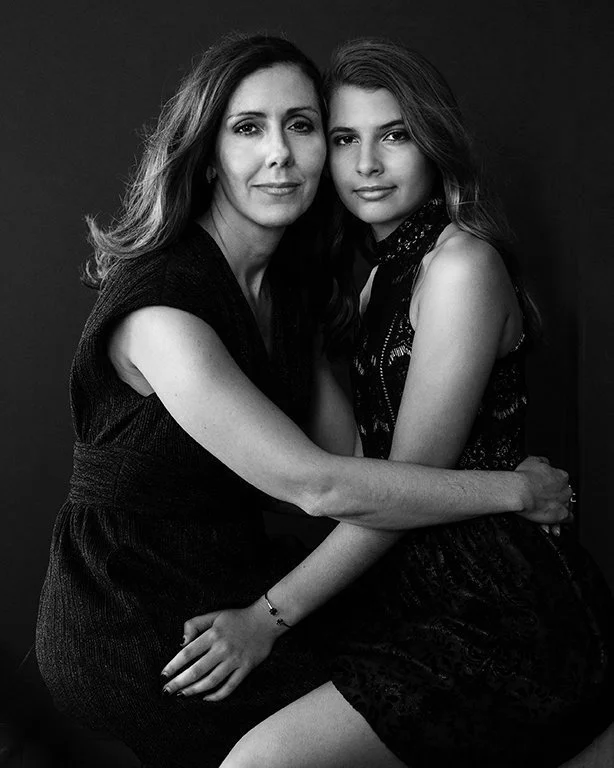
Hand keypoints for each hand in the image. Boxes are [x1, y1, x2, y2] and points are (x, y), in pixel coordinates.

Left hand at [160, 601, 281, 701]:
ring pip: (211, 681)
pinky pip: (230, 686)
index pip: (188, 653)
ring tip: (182, 695)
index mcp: (213, 634)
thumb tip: (181, 642)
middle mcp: (222, 648)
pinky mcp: (246, 668)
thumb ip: (196, 624)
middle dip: (179, 682)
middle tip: (166, 691)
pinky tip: (206, 698)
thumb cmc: (237, 618)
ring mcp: (234, 660)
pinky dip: (217, 695)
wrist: (265, 620)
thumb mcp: (215, 615)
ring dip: (194, 690)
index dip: (174, 665)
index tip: (163, 675)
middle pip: (196, 670)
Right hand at [515, 456, 572, 528]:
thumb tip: (545, 462)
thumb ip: (542, 461)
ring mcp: (564, 502)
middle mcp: (565, 489)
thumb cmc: (524, 477)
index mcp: (561, 476)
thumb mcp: (532, 460)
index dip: (554, 484)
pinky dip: (562, 521)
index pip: (563, 480)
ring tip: (547, 512)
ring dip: (559, 509)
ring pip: (567, 506)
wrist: (520, 491)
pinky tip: (554, 522)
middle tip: (545, 499)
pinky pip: (568, 519)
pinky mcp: (562, 515)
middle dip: (557, 497)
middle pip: (566, 494)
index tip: (547, 487)